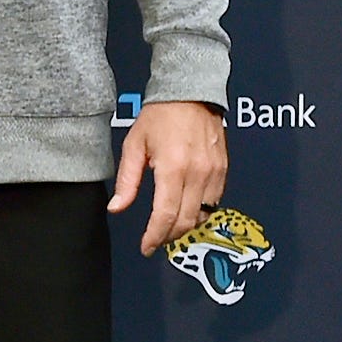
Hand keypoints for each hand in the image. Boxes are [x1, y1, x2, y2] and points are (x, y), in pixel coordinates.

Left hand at [112, 97, 226, 255]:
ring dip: (185, 226)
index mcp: (173, 168)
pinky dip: (200, 212)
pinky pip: (214, 202)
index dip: (155, 236)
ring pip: (203, 215)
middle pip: (186, 220)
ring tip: (167, 228)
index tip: (146, 247)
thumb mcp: (134, 146)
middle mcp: (198, 174)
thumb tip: (117, 208)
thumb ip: (127, 181)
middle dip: (168, 236)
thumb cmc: (160, 116)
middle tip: (154, 241)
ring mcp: (215, 173)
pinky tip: (185, 210)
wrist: (191, 94)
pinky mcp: (224, 171)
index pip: (165, 215)